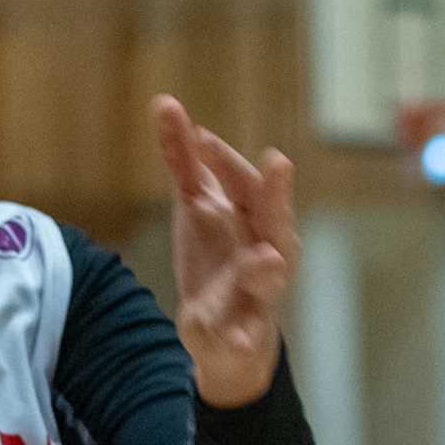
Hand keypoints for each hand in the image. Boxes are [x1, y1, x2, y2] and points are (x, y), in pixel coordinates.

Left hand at [153, 97, 298, 407]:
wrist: (227, 334)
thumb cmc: (219, 256)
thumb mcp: (198, 207)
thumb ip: (185, 161)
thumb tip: (166, 104)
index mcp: (255, 217)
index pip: (244, 181)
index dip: (224, 160)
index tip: (199, 136)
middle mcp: (268, 250)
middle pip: (275, 219)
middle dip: (276, 194)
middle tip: (278, 162)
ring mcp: (261, 294)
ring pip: (272, 278)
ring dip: (268, 267)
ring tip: (267, 259)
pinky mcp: (243, 333)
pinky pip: (245, 337)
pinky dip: (240, 337)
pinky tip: (230, 340)